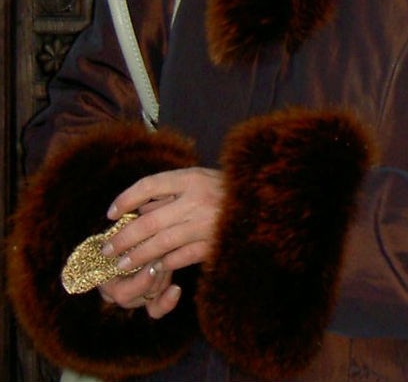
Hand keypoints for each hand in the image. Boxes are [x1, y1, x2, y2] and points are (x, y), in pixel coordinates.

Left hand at [98, 166, 223, 316]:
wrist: (260, 204)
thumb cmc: (223, 189)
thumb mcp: (197, 179)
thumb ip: (168, 192)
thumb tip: (138, 208)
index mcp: (191, 178)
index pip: (150, 185)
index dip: (127, 198)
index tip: (110, 213)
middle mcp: (196, 200)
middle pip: (150, 220)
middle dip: (125, 236)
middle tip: (108, 248)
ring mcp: (204, 224)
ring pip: (162, 243)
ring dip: (138, 255)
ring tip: (122, 265)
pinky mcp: (212, 245)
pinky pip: (181, 257)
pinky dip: (165, 263)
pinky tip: (152, 269)